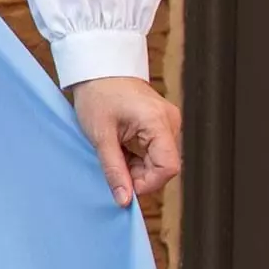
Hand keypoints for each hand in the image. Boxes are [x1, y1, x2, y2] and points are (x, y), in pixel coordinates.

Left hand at [70, 76, 180, 208]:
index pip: (168, 167)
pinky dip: (138, 158)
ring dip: (137, 167)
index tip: (125, 186)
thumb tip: (124, 200)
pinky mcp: (161, 124)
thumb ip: (114, 169)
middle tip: (114, 168)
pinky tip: (121, 148)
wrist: (97, 68)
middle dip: (140, 176)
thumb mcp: (101, 136)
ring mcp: (167, 122)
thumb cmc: (97, 94)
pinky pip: (155, 151)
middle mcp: (170, 122)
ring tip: (115, 153)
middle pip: (165, 166)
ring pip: (159, 161)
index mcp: (158, 121)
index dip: (148, 183)